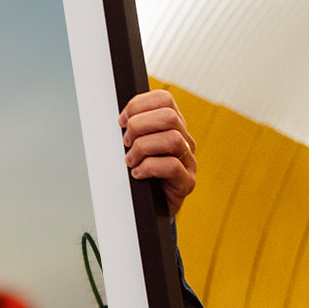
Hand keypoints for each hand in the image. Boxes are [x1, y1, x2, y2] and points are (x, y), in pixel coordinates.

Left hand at [119, 90, 196, 216]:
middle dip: (139, 126)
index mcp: (172, 126)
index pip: (163, 99)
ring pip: (172, 139)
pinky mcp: (187, 182)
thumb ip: (133, 129)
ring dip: (143, 148)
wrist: (150, 208)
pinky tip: (138, 174)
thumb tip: (120, 119)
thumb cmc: (141, 174)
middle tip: (126, 142)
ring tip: (131, 160)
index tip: (122, 121)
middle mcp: (184, 140)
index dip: (138, 105)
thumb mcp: (134, 146)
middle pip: (169, 116)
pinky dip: (148, 168)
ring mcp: (188, 161)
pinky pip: (171, 166)